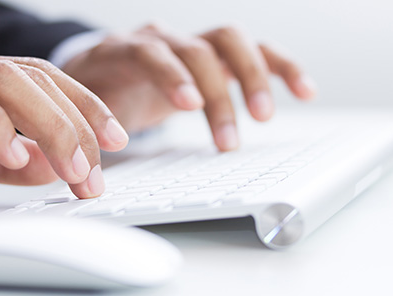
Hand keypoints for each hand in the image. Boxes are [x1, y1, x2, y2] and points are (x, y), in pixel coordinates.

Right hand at [0, 46, 128, 212]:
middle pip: (32, 77)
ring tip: (74, 167)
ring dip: (50, 127)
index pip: (39, 78)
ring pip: (4, 81)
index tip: (116, 138)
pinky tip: (17, 157)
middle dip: (77, 122)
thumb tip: (50, 165)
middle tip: (99, 168)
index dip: (83, 105)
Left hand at [63, 23, 315, 150]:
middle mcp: (164, 38)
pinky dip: (281, 67)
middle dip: (218, 93)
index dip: (172, 76)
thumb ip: (92, 124)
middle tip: (228, 141)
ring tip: (266, 117)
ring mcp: (194, 43)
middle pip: (200, 49)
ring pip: (233, 42)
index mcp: (127, 48)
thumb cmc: (100, 90)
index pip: (153, 52)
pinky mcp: (218, 55)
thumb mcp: (88, 106)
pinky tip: (304, 91)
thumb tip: (89, 159)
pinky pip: (255, 51)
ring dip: (254, 78)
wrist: (106, 69)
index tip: (189, 106)